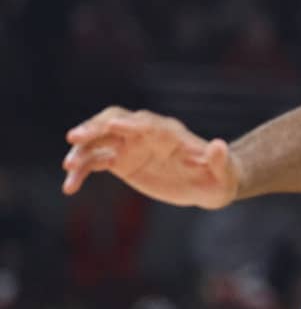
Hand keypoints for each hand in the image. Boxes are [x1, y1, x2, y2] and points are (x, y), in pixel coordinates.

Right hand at [63, 107, 239, 207]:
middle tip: (74, 137)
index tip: (113, 125)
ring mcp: (129, 145)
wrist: (208, 184)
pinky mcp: (119, 161)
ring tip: (68, 169)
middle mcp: (145, 133)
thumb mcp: (223, 173)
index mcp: (170, 133)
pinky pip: (94, 162)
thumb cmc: (219, 177)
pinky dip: (81, 172)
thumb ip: (219, 159)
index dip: (131, 123)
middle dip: (95, 127)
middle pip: (114, 122)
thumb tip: (220, 145)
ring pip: (98, 142)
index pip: (147, 123)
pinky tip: (70, 186)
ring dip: (81, 152)